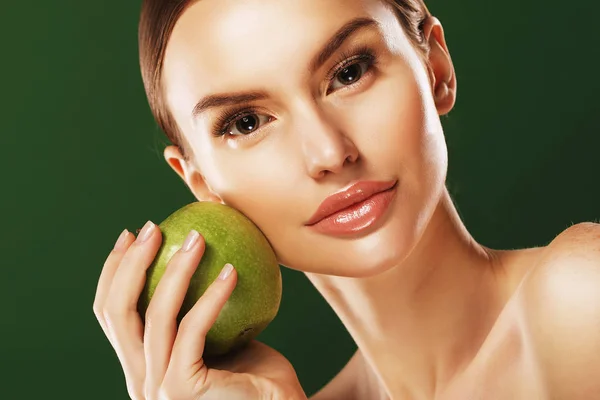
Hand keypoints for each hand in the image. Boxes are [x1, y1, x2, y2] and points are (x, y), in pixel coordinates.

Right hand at [93, 221, 305, 399]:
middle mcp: (139, 380)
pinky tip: (232, 270)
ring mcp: (157, 388)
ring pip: (155, 315)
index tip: (133, 234)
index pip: (111, 313)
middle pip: (117, 311)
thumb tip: (193, 245)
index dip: (114, 270)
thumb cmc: (255, 370)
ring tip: (198, 238)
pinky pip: (192, 329)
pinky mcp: (182, 389)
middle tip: (154, 227)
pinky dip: (211, 296)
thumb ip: (197, 305)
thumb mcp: (218, 331)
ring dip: (176, 268)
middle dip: (131, 262)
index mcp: (140, 366)